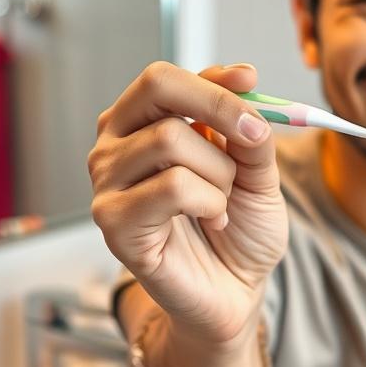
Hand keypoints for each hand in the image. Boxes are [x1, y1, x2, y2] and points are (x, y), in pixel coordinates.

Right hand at [88, 61, 287, 347]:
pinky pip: (172, 186)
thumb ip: (250, 130)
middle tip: (254, 141)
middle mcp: (115, 146)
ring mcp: (107, 182)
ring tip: (223, 200)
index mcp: (142, 124)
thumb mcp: (258, 169)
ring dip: (220, 170)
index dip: (212, 77)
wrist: (236, 289)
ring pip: (172, 138)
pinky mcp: (113, 221)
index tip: (251, 81)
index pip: (165, 78)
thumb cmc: (239, 227)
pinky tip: (210, 218)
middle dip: (221, 108)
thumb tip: (246, 81)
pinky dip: (209, 201)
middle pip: (157, 87)